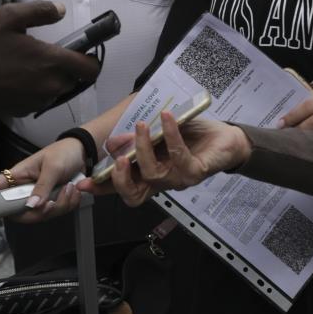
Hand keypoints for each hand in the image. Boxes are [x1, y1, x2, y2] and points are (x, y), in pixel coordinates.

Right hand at [0, 1, 99, 117]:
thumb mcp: (9, 16)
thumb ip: (40, 10)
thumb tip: (60, 10)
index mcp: (52, 62)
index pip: (90, 69)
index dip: (91, 60)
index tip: (84, 52)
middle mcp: (49, 85)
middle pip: (73, 80)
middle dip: (66, 68)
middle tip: (46, 54)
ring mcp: (36, 101)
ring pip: (54, 90)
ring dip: (48, 79)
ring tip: (26, 65)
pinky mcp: (22, 111)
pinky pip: (37, 100)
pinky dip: (32, 90)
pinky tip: (14, 78)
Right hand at [0, 137, 86, 223]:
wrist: (82, 152)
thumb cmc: (63, 152)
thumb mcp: (52, 167)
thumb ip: (42, 187)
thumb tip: (32, 206)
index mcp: (18, 175)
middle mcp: (24, 188)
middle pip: (19, 213)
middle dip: (39, 212)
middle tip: (52, 202)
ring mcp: (37, 196)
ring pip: (40, 215)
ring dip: (59, 206)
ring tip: (69, 188)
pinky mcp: (50, 201)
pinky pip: (55, 213)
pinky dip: (67, 205)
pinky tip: (73, 191)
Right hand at [89, 111, 250, 207]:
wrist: (227, 138)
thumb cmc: (193, 136)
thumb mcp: (159, 132)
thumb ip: (137, 138)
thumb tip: (115, 141)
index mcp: (150, 174)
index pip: (124, 187)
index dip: (103, 188)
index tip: (84, 183)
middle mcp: (162, 181)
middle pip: (134, 195)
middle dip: (120, 178)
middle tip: (118, 158)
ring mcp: (178, 179)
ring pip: (153, 174)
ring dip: (143, 148)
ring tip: (141, 126)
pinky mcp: (196, 172)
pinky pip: (179, 157)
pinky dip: (170, 134)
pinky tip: (166, 118)